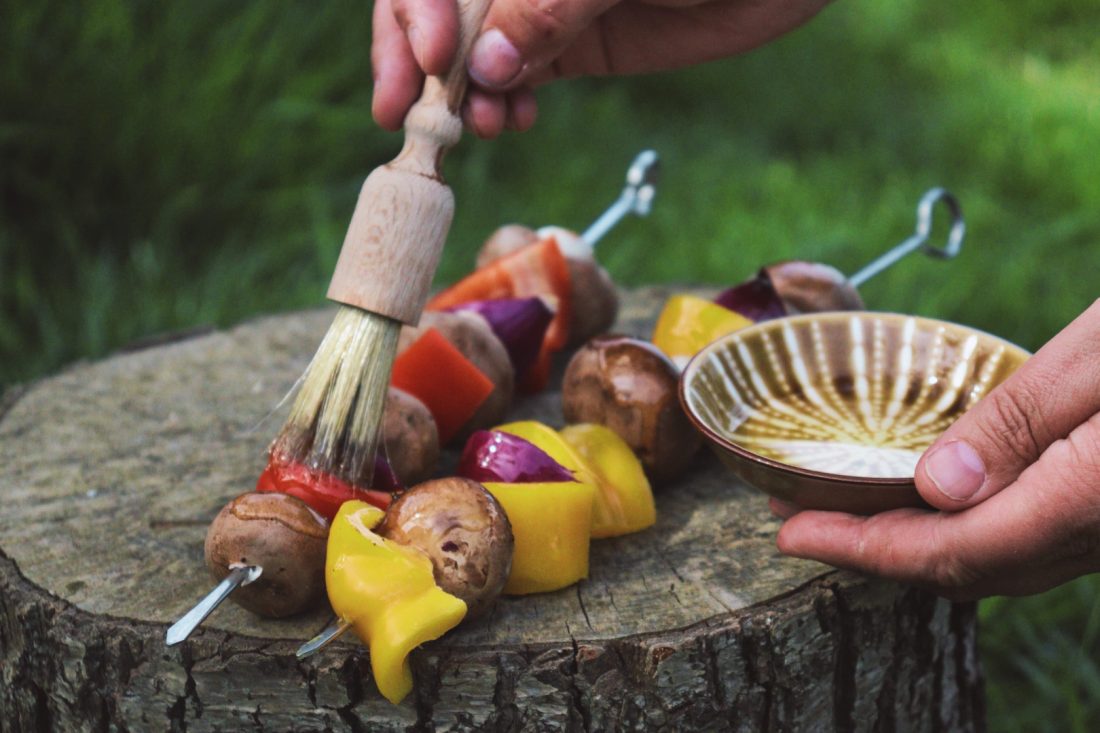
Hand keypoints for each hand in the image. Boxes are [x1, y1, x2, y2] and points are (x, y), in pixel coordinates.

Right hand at [372, 0, 833, 137]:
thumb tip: (486, 66)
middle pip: (436, 8)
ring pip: (472, 49)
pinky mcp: (571, 43)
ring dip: (462, 92)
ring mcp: (540, 5)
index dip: (417, 8)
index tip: (434, 59)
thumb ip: (553, 5)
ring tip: (483, 126)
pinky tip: (513, 122)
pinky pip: (516, 77)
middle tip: (405, 114)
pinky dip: (504, 104)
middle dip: (415, 57)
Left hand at [775, 299, 1099, 600]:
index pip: (953, 550)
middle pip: (966, 567)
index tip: (792, 533)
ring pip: (997, 562)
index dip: (861, 548)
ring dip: (916, 541)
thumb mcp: (1095, 358)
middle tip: (797, 518)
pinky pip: (1027, 542)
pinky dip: (965, 530)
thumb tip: (935, 485)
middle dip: (873, 548)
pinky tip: (931, 500)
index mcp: (1088, 498)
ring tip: (846, 509)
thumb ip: (1018, 421)